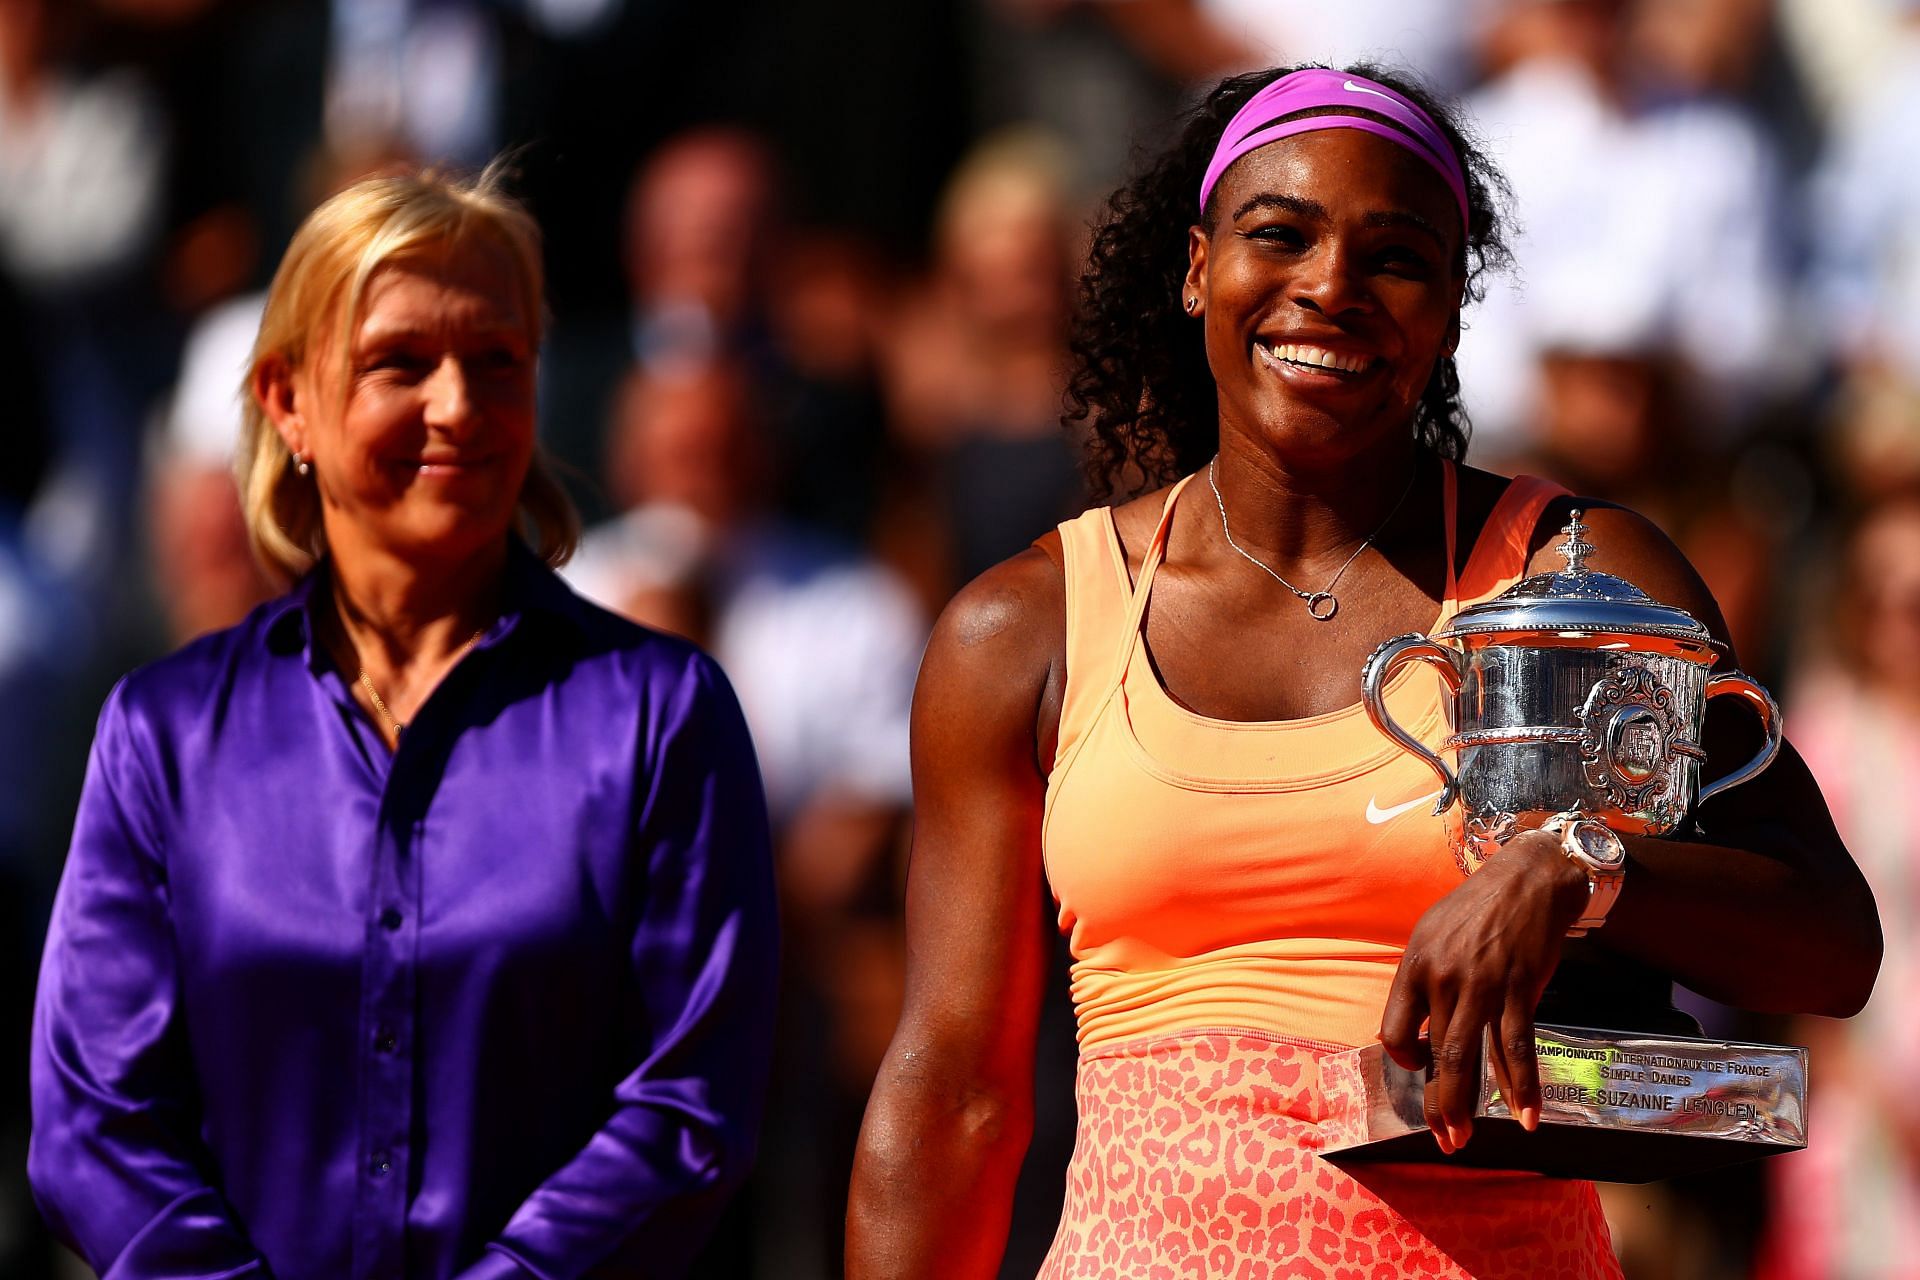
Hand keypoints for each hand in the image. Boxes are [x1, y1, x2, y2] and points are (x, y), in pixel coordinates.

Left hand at [1378, 830, 1590, 1152]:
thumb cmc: (1477, 908)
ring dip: (1466, 1105)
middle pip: (1433, 1055)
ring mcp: (1483, 987)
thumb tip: (1412, 1029)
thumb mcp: (1432, 933)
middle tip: (1443, 1139)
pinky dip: (1522, 1086)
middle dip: (1436, 1103)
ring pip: (1469, 1058)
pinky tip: (1526, 1115)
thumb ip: (1421, 980)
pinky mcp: (1520, 991)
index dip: (1404, 1057)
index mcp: (1415, 966)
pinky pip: (1517, 1047)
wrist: (1529, 879)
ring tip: (1464, 1138)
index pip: (1394, 1030)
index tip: (1419, 1066)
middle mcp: (1444, 979)